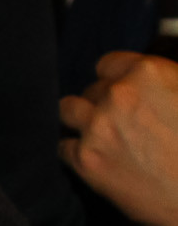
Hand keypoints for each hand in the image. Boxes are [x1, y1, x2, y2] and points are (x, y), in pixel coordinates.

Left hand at [61, 51, 177, 225]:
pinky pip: (62, 146)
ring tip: (98, 136)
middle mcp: (118, 95)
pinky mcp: (85, 160)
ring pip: (67, 110)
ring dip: (80, 120)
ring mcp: (97, 127)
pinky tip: (94, 159)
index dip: (114, 80)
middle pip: (92, 90)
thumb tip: (146, 86)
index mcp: (149, 73)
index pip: (108, 64)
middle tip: (121, 124)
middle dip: (103, 104)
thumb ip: (164, 83)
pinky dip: (74, 152)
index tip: (121, 93)